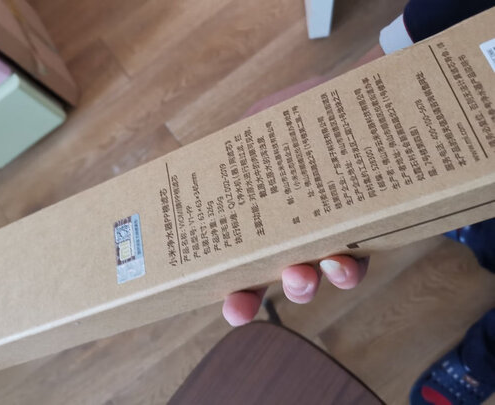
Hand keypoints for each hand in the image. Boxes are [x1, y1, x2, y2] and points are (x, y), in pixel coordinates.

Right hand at [223, 44, 383, 326]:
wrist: (352, 94)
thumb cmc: (298, 114)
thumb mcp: (258, 123)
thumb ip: (234, 146)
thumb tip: (205, 163)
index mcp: (265, 220)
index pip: (248, 267)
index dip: (239, 296)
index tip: (233, 306)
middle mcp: (298, 234)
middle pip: (288, 280)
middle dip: (287, 291)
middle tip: (291, 280)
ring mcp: (334, 233)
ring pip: (328, 275)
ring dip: (325, 279)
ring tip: (325, 266)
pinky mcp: (368, 226)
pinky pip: (363, 257)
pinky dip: (354, 264)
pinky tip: (347, 255)